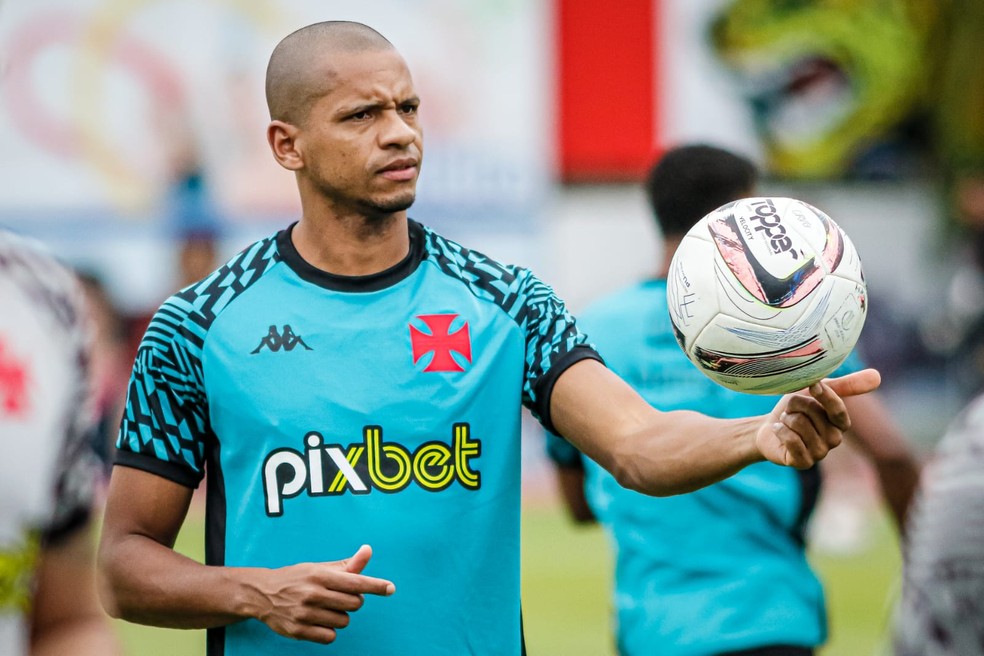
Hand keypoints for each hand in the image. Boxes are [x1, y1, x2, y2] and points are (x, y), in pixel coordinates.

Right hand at [255, 544, 394, 643]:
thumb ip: (347, 564)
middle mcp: (312, 594)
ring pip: (344, 621)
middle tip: (338, 596)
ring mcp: (305, 614)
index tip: (391, 588)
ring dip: (340, 616)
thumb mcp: (319, 568)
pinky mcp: (298, 631)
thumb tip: (368, 550)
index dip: (375, 585)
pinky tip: (319, 621)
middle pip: (355, 604)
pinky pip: (330, 637)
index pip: (355, 582)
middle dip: (352, 601)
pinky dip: (329, 631)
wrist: (262, 594)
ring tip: (325, 608)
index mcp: (320, 575)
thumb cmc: (298, 578)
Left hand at [756, 369, 881, 468]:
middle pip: (814, 413)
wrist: (768, 429)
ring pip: (800, 425)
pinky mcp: (803, 463)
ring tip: (785, 421)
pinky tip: (778, 430)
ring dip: (786, 418)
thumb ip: (844, 385)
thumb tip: (877, 376)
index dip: (824, 395)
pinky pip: (792, 441)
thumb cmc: (795, 409)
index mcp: (841, 422)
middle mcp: (834, 439)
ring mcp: (820, 453)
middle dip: (796, 405)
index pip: (838, 409)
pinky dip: (780, 430)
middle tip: (790, 409)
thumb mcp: (816, 391)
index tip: (812, 384)